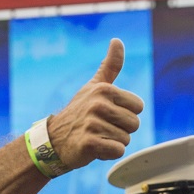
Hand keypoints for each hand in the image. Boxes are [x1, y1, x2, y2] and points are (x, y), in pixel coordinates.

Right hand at [47, 39, 143, 169]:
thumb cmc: (79, 112)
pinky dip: (108, 153)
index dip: (126, 114)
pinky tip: (94, 148)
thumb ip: (110, 66)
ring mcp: (93, 124)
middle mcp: (99, 104)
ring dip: (113, 142)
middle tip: (101, 128)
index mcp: (104, 89)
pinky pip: (117, 151)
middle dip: (121, 130)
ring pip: (126, 139)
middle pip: (134, 124)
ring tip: (96, 136)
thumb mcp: (94, 86)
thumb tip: (117, 40)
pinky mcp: (90, 143)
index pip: (138, 107)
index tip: (108, 115)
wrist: (54, 140)